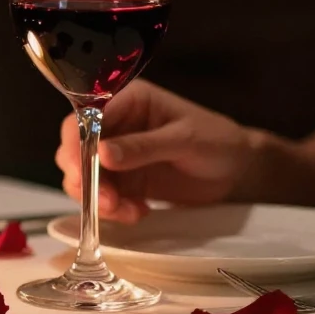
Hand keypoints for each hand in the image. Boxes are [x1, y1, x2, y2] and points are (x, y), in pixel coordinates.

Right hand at [55, 82, 255, 222]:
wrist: (239, 171)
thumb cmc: (218, 141)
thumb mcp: (184, 140)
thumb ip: (143, 146)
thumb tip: (102, 153)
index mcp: (128, 101)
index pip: (86, 117)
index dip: (76, 142)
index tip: (78, 170)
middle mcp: (116, 125)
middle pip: (76, 148)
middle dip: (84, 177)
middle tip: (107, 201)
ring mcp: (117, 155)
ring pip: (85, 176)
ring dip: (98, 198)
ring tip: (127, 211)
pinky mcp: (125, 181)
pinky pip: (103, 196)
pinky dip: (114, 210)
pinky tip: (138, 212)